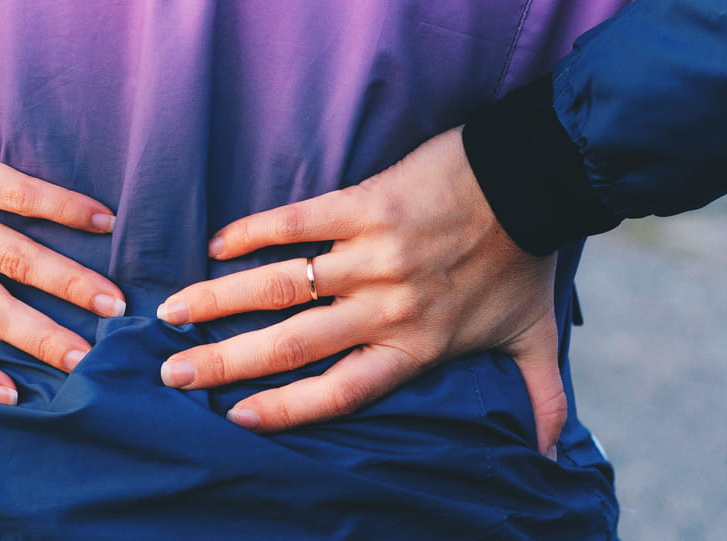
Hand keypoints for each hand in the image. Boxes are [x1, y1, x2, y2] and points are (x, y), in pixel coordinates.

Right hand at [156, 128, 564, 458]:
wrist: (537, 177)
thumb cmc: (527, 261)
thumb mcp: (533, 339)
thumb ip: (541, 402)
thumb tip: (555, 460)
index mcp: (417, 344)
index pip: (339, 390)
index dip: (285, 409)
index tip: (234, 418)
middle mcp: (387, 305)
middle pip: (293, 344)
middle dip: (225, 361)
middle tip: (173, 372)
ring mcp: (373, 253)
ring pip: (281, 284)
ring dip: (219, 298)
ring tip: (171, 312)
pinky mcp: (365, 202)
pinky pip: (298, 220)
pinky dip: (253, 232)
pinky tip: (215, 245)